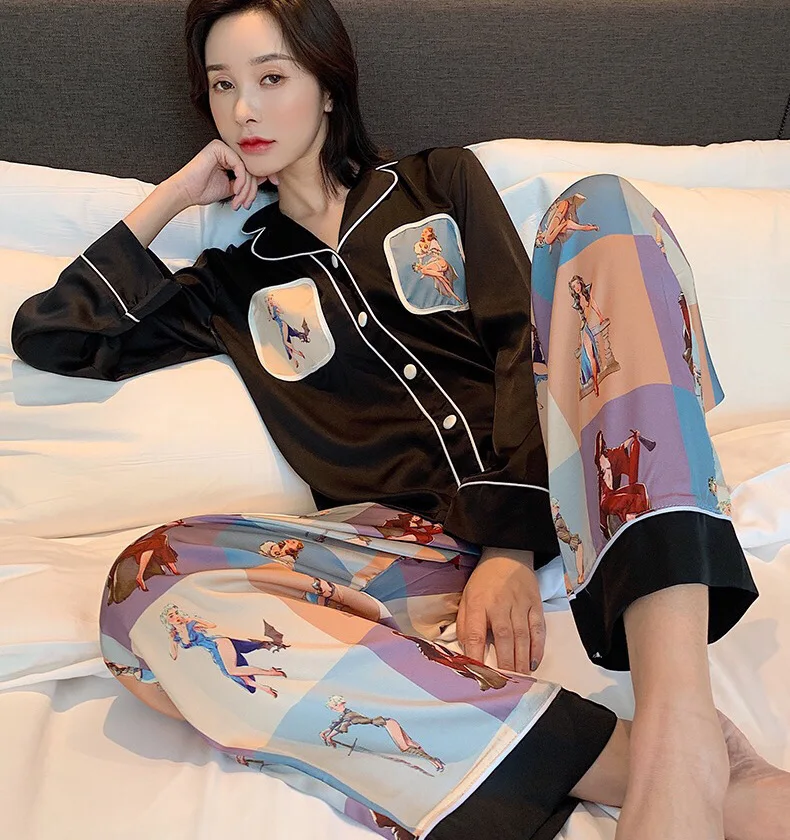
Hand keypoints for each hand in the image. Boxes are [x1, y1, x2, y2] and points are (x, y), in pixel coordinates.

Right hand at [164, 139, 278, 210]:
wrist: (187, 192)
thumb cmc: (204, 190)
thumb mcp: (233, 188)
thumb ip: (247, 181)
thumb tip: (264, 176)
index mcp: (230, 158)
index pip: (252, 165)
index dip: (265, 174)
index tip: (276, 182)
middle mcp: (227, 151)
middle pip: (251, 167)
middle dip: (252, 189)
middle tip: (245, 203)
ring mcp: (223, 148)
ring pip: (247, 167)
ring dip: (246, 189)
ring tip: (238, 200)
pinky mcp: (218, 148)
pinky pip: (240, 165)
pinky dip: (241, 180)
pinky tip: (235, 190)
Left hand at [456, 548, 545, 673]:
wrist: (508, 554)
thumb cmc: (484, 580)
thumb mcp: (466, 597)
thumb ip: (464, 623)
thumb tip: (465, 650)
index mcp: (478, 603)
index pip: (475, 633)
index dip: (475, 655)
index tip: (477, 675)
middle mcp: (500, 605)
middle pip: (504, 638)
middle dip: (505, 664)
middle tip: (505, 684)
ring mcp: (520, 605)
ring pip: (522, 637)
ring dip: (521, 661)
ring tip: (520, 680)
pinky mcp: (535, 605)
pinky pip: (538, 630)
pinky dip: (537, 648)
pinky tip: (533, 663)